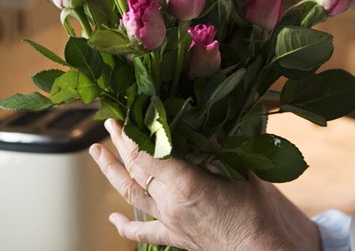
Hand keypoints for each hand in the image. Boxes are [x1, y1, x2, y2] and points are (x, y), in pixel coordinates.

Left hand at [89, 119, 321, 250]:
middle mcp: (170, 203)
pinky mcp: (174, 237)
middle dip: (120, 145)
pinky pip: (142, 233)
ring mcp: (169, 222)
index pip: (146, 154)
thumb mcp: (241, 170)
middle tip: (110, 123)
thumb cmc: (258, 212)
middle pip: (135, 170)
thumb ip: (216, 147)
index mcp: (185, 184)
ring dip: (111, 172)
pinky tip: (111, 218)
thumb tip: (198, 125)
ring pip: (130, 195)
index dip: (132, 134)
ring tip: (97, 152)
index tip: (124, 116)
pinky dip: (123, 225)